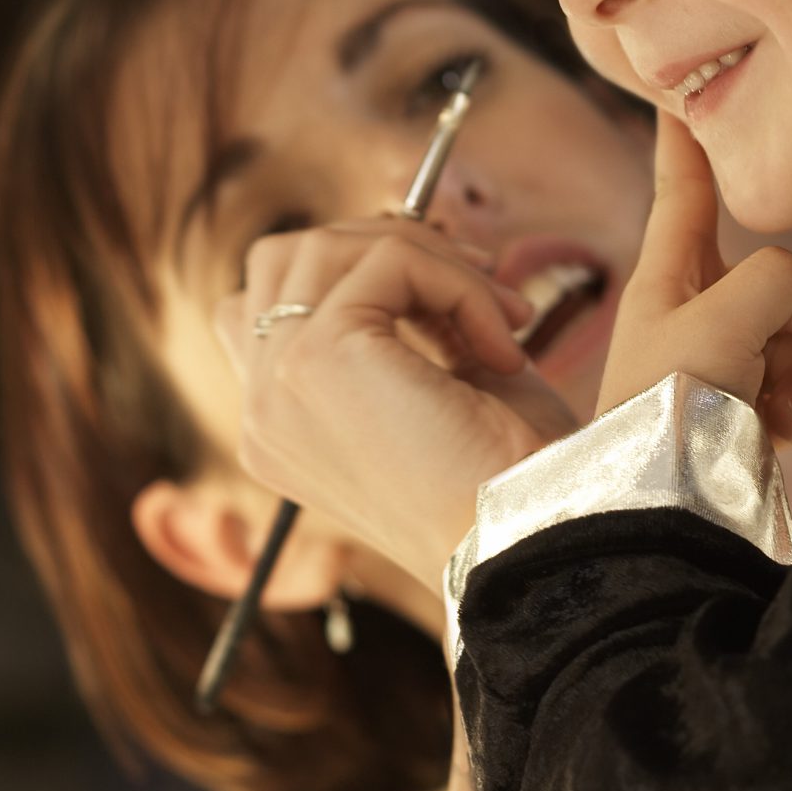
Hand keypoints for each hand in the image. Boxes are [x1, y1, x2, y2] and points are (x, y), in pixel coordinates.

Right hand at [214, 218, 577, 587]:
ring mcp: (277, 384)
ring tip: (500, 313)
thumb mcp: (441, 388)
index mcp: (281, 429)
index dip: (353, 275)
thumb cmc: (505, 484)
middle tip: (479, 280)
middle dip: (383, 246)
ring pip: (326, 246)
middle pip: (279, 260)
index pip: (262, 308)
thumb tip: (415, 242)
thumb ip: (407, 322)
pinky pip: (390, 260)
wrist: (529, 549)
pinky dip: (461, 283)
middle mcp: (262, 411)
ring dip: (430, 258)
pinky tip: (506, 347)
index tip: (447, 295)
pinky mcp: (317, 358)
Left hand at [600, 114, 791, 447]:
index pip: (685, 192)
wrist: (658, 510)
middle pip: (772, 278)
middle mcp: (691, 315)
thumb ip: (777, 280)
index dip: (688, 144)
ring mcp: (719, 365)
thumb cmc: (666, 409)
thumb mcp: (721, 320)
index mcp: (666, 280)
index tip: (679, 99)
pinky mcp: (740, 414)